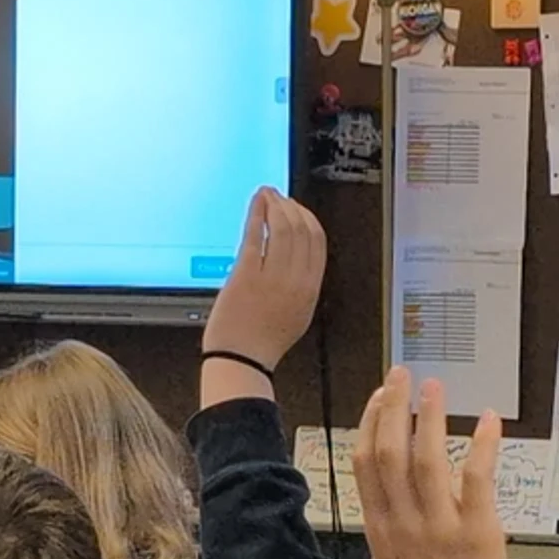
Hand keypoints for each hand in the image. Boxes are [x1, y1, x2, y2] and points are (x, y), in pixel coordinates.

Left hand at [202, 188, 325, 371]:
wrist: (241, 360)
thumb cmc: (262, 343)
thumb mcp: (296, 314)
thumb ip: (299, 286)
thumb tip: (294, 258)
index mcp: (310, 290)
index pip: (317, 242)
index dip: (308, 219)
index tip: (298, 211)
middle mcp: (295, 281)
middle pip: (302, 230)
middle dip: (292, 208)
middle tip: (280, 199)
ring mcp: (271, 277)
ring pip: (282, 228)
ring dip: (275, 206)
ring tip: (267, 197)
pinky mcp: (246, 275)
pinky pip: (256, 235)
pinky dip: (257, 213)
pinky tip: (255, 204)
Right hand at [353, 368, 514, 558]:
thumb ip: (386, 544)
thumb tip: (384, 520)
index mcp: (380, 533)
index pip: (365, 464)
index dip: (369, 423)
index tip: (379, 396)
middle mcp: (403, 525)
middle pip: (388, 450)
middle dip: (392, 406)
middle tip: (402, 374)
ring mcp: (439, 528)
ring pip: (426, 457)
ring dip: (429, 416)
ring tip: (435, 387)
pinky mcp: (478, 534)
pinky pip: (476, 478)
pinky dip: (482, 443)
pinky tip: (489, 419)